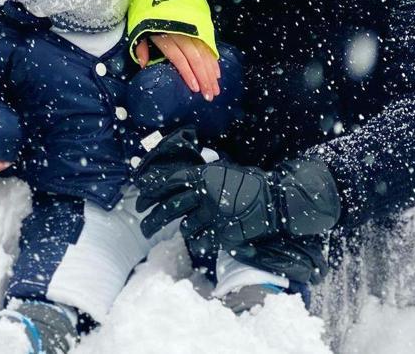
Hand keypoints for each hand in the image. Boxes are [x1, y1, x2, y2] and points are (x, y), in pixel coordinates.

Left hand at [135, 34, 220, 98]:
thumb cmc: (149, 13)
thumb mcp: (140, 29)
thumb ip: (141, 47)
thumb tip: (143, 64)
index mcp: (165, 36)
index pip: (179, 58)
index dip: (187, 73)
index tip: (195, 88)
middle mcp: (181, 33)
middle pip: (195, 58)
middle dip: (203, 78)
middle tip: (209, 95)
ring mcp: (191, 30)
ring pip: (204, 53)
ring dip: (210, 72)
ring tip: (215, 88)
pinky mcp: (198, 27)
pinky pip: (208, 45)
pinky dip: (213, 59)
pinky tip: (216, 72)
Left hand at [135, 146, 340, 246]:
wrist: (275, 200)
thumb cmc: (249, 182)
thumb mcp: (223, 170)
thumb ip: (203, 175)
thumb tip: (181, 179)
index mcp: (203, 175)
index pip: (170, 181)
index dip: (152, 189)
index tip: (140, 196)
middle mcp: (205, 194)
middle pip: (169, 208)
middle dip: (152, 219)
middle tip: (143, 226)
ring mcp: (214, 215)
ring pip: (185, 227)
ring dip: (178, 231)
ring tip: (173, 234)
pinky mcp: (223, 232)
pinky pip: (203, 241)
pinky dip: (197, 243)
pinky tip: (195, 243)